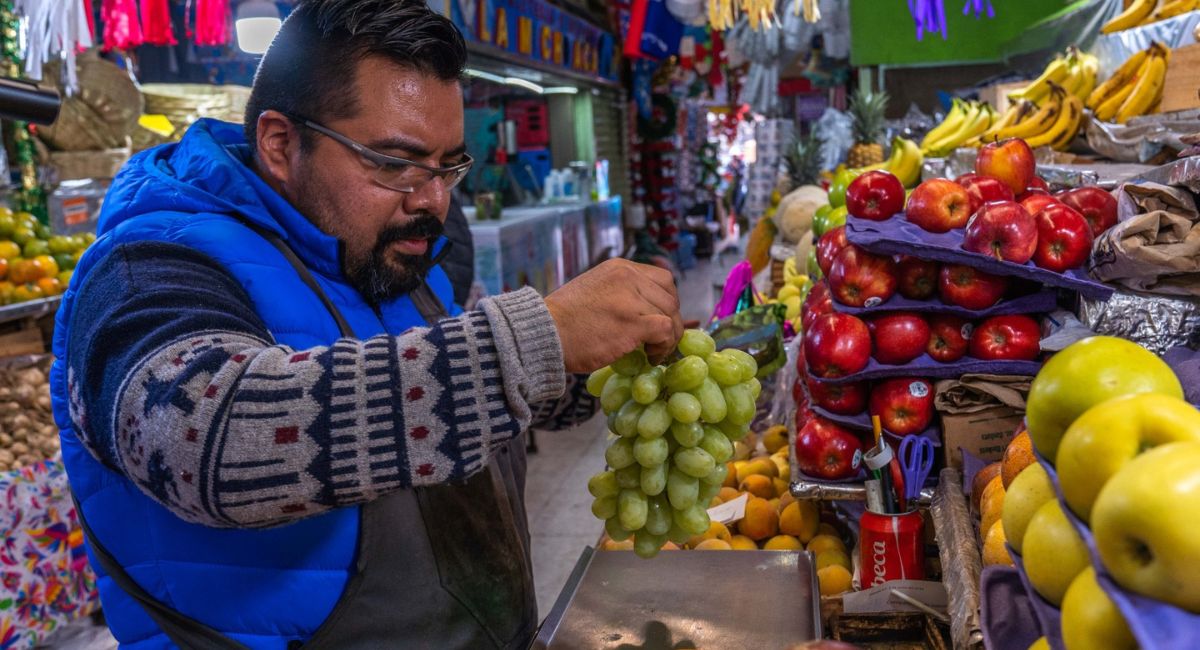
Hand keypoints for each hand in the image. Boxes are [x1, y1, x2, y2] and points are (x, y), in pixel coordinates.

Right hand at [545, 259, 683, 373]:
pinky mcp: (633, 323)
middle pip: (670, 296)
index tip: (658, 319)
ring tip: (654, 352)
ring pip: (671, 314)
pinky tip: (651, 357)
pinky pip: (666, 331)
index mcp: (619, 268)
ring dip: (668, 337)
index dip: (666, 301)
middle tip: (659, 340)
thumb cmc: (561, 320)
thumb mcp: (593, 291)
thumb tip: (642, 311)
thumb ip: (618, 293)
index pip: (662, 278)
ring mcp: (631, 299)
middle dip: (670, 320)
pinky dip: (664, 347)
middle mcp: (629, 277)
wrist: (543, 333)